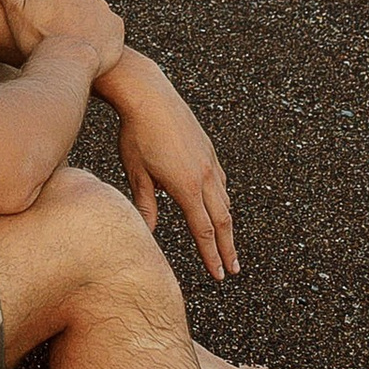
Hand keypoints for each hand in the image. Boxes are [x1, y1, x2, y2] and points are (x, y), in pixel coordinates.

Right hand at [9, 0, 126, 79]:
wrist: (69, 64)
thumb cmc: (37, 40)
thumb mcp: (14, 11)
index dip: (42, 0)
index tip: (39, 18)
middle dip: (64, 9)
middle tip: (54, 33)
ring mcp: (101, 6)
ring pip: (89, 11)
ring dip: (83, 21)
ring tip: (72, 44)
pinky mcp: (116, 24)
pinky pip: (107, 26)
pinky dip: (100, 34)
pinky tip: (89, 48)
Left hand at [106, 57, 238, 280]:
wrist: (148, 94)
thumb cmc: (136, 133)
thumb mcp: (136, 173)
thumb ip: (145, 205)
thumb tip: (147, 233)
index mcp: (187, 186)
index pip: (203, 230)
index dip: (211, 255)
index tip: (219, 274)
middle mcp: (205, 176)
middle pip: (222, 220)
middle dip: (227, 248)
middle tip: (233, 269)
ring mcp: (209, 161)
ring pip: (224, 200)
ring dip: (227, 225)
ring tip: (227, 243)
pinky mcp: (208, 148)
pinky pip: (220, 181)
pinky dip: (222, 198)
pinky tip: (219, 204)